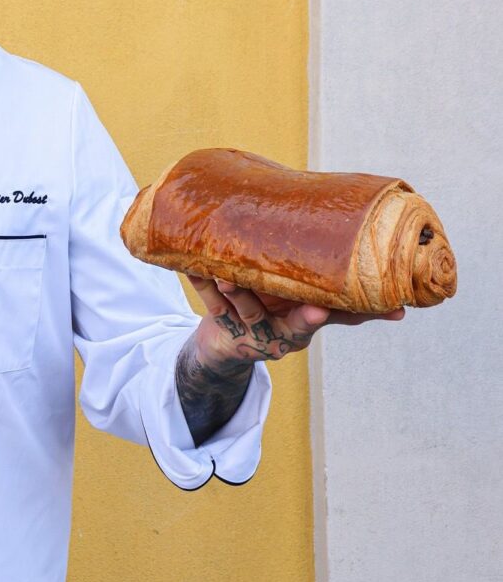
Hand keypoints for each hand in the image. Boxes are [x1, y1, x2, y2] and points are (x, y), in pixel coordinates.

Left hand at [187, 276, 405, 367]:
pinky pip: (212, 305)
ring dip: (240, 295)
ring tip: (230, 279)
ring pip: (249, 314)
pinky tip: (189, 267)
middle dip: (307, 318)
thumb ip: (325, 278)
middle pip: (299, 326)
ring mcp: (254, 331)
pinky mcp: (224, 326)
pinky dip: (201, 285)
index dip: (366, 314)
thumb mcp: (300, 297)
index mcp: (308, 320)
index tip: (393, 310)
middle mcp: (285, 332)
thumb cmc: (270, 307)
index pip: (343, 318)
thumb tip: (365, 238)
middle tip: (317, 313)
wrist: (225, 343)